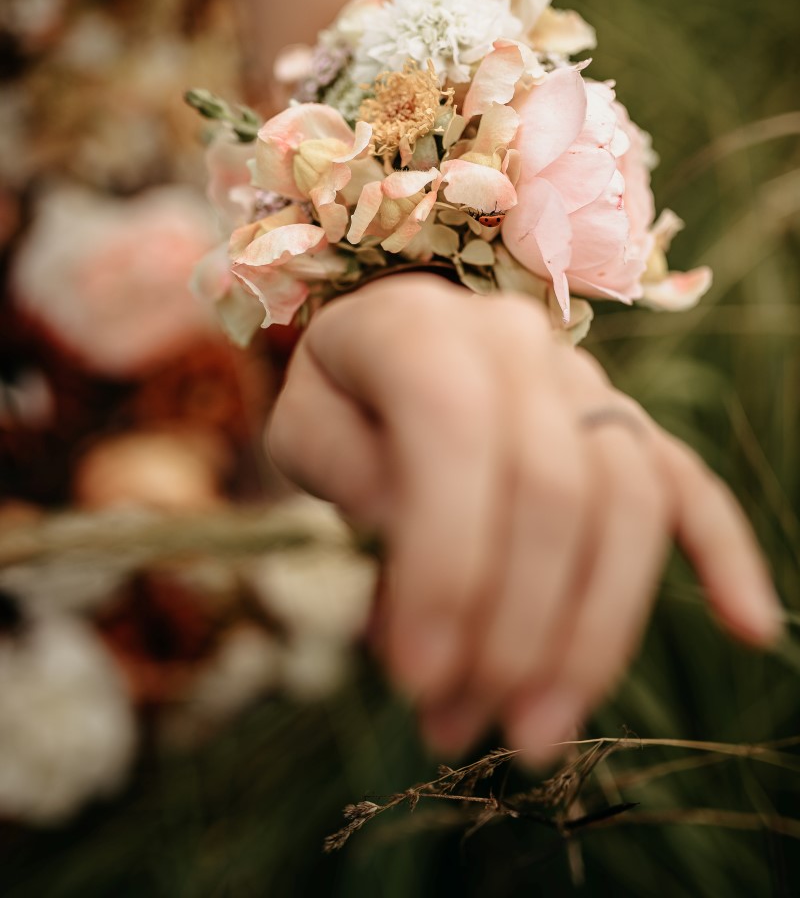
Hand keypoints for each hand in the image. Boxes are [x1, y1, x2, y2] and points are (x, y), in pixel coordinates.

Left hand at [268, 275, 780, 762]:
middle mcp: (521, 343)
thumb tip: (423, 570)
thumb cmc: (342, 395)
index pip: (455, 436)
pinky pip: (686, 482)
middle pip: (554, 487)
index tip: (413, 677)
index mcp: (424, 327)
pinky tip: (751, 625)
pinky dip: (722, 552)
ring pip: (626, 503)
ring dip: (592, 632)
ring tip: (538, 730)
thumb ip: (348, 478)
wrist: (397, 338)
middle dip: (513, 627)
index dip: (444, 564)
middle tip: (460, 725)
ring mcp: (585, 381)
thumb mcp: (304, 428)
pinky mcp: (625, 424)